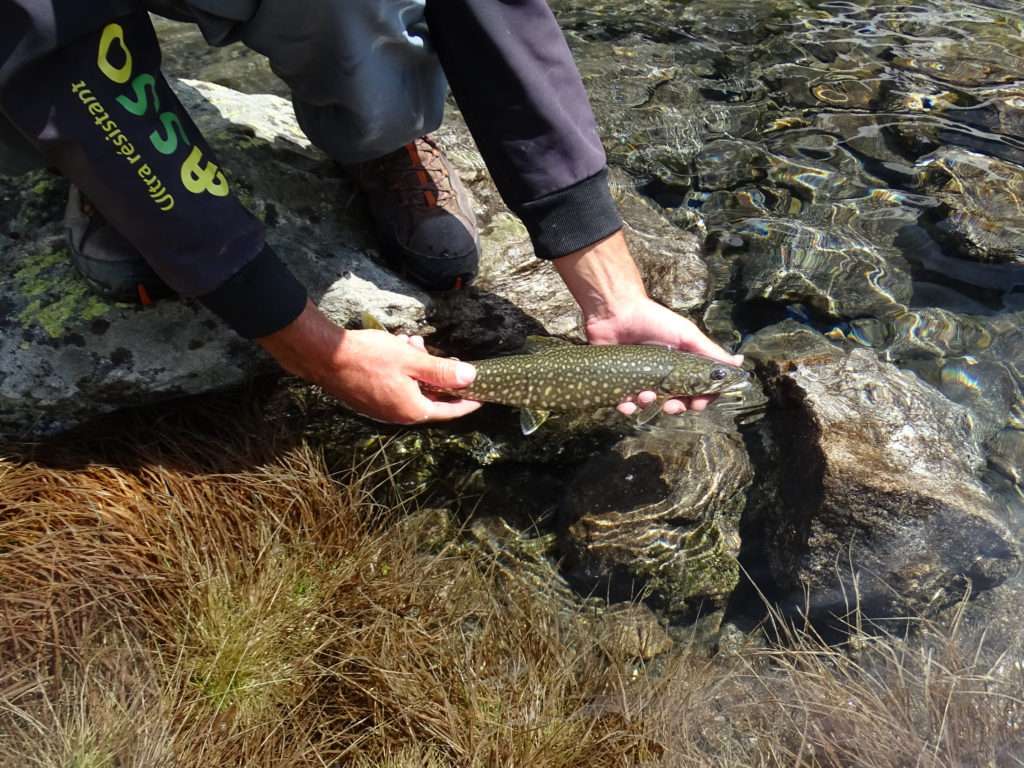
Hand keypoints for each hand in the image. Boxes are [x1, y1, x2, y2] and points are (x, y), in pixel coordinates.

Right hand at [258, 300, 480, 423]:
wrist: (324, 357)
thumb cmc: (368, 357)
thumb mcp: (411, 360)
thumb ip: (442, 371)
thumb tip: (469, 378)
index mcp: (412, 410)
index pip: (449, 410)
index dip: (467, 401)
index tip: (481, 395)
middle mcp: (397, 415)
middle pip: (429, 396)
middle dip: (436, 372)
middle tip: (434, 351)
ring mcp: (381, 409)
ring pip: (411, 387)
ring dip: (416, 366)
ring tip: (410, 342)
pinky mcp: (368, 399)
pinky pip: (395, 386)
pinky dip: (401, 369)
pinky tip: (396, 348)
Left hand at [585, 298, 742, 413]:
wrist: (616, 312)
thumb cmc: (654, 321)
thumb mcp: (687, 335)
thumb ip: (710, 351)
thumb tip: (739, 363)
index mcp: (682, 366)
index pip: (697, 391)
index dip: (700, 400)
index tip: (697, 403)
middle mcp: (663, 375)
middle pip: (675, 402)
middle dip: (676, 408)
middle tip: (671, 406)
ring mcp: (641, 380)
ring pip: (650, 406)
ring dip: (650, 405)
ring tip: (644, 395)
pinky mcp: (620, 383)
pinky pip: (625, 405)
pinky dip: (627, 408)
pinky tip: (626, 403)